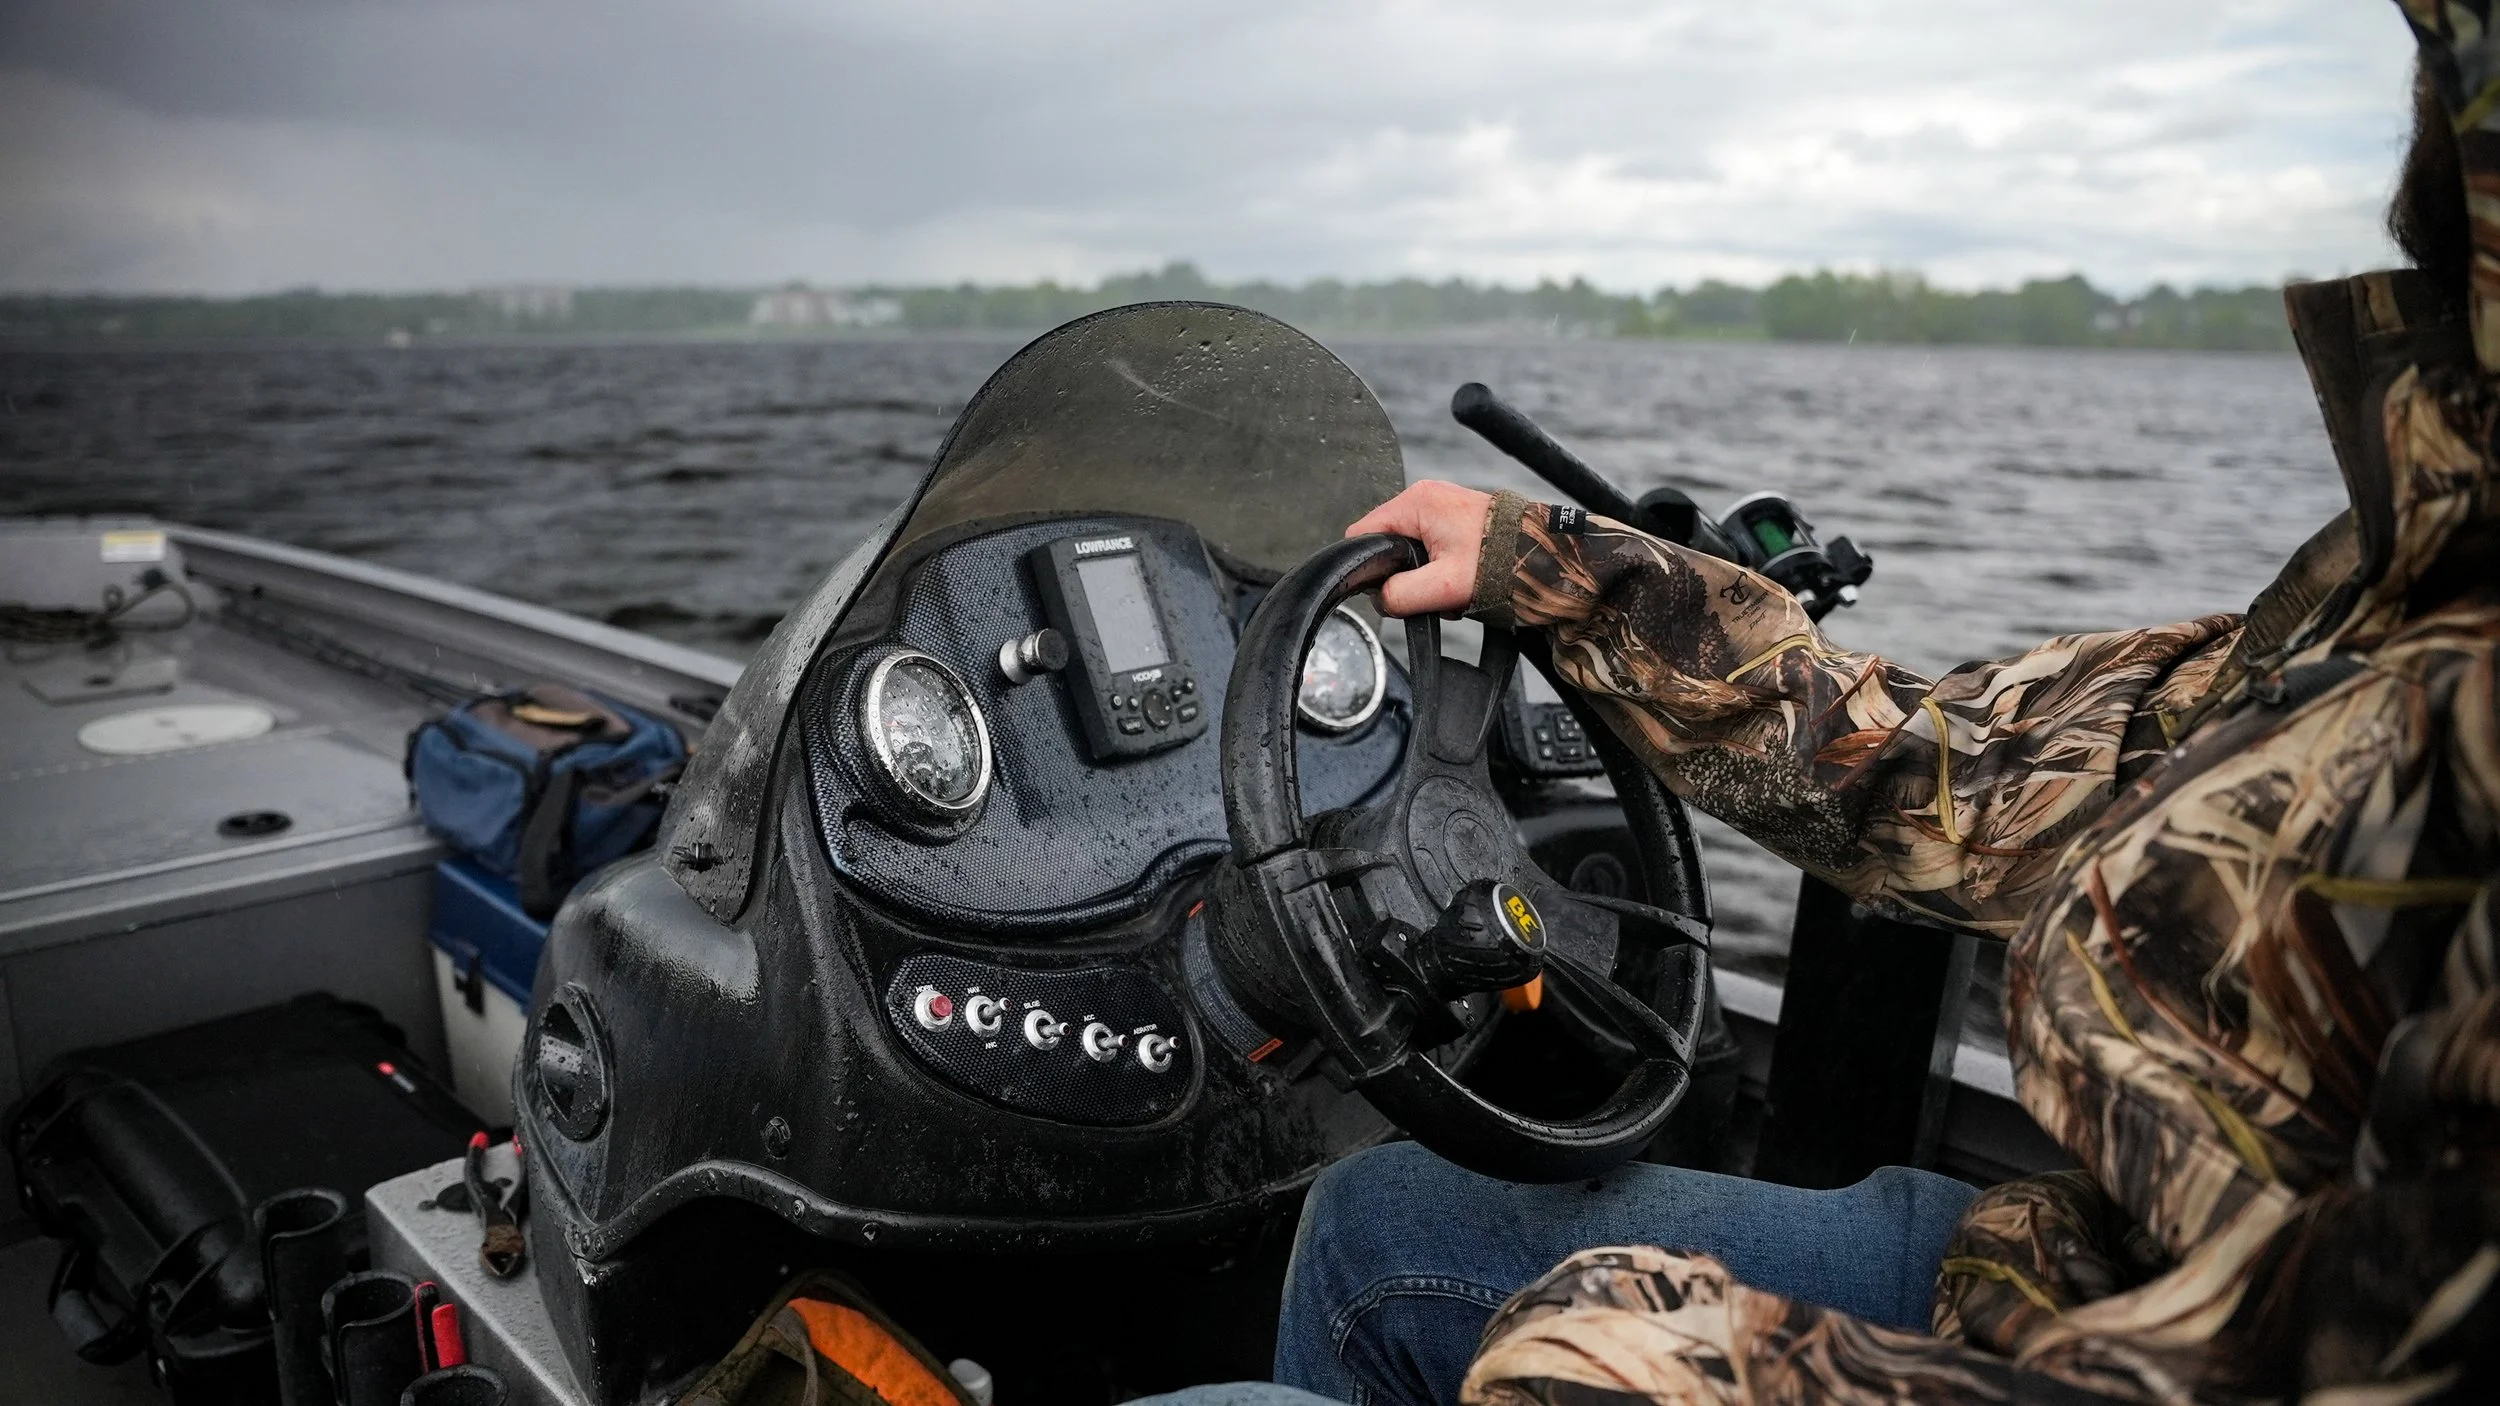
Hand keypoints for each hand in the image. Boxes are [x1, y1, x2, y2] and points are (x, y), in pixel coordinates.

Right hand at [1344, 481, 1494, 617]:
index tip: (1392, 588)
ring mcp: (1440, 506)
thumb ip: (1401, 594)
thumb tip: (1381, 599)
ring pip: (1408, 551)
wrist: (1543, 556)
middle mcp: (1425, 497)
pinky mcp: (1453, 519)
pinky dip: (1438, 570)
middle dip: (1402, 575)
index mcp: (1416, 502)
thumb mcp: (1444, 586)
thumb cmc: (1502, 561)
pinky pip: (1428, 549)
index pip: (1362, 534)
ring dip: (1422, 577)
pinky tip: (1457, 580)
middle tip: (1431, 591)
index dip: (1369, 566)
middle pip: (1386, 544)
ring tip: (1449, 588)